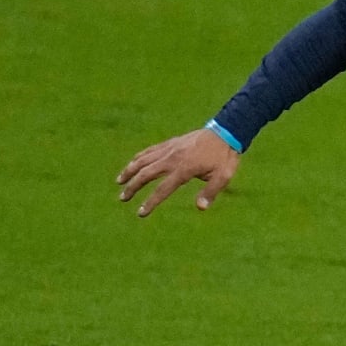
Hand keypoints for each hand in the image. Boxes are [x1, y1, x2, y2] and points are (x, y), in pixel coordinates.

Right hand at [117, 128, 241, 216]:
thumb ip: (211, 192)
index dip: (150, 202)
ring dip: (129, 171)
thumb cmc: (225, 156)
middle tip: (123, 198)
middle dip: (133, 187)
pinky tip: (132, 164)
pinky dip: (138, 158)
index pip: (162, 189)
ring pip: (143, 160)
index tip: (140, 213)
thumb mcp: (224, 176)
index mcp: (184, 169)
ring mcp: (169, 149)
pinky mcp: (170, 143)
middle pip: (146, 174)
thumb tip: (201, 208)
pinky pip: (149, 151)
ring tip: (119, 182)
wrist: (226, 132)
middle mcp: (172, 158)